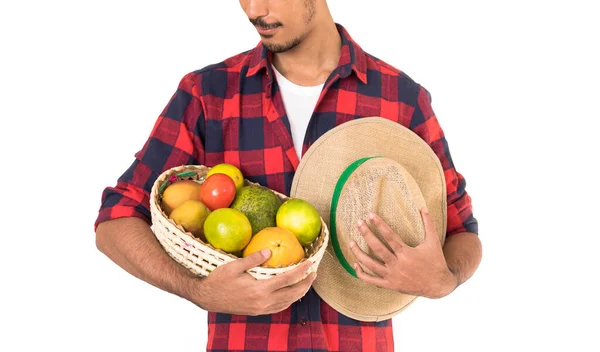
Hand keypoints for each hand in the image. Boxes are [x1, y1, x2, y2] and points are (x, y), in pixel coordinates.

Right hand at [189, 249, 316, 314]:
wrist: (206, 298)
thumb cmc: (218, 280)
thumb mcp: (233, 266)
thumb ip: (253, 259)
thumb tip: (270, 251)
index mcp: (259, 289)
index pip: (287, 279)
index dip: (301, 271)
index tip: (310, 263)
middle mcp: (263, 302)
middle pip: (292, 293)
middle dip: (306, 283)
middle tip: (314, 273)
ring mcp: (261, 309)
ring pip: (287, 302)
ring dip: (300, 292)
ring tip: (307, 282)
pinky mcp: (257, 312)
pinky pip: (279, 307)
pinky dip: (289, 300)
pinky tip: (291, 293)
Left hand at [349, 208, 457, 298]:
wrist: (438, 285)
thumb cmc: (435, 261)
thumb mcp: (433, 241)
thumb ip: (428, 224)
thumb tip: (423, 207)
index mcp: (407, 253)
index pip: (389, 236)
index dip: (379, 224)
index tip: (370, 215)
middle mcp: (398, 264)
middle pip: (377, 248)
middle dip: (366, 234)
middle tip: (358, 223)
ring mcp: (393, 276)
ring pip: (371, 265)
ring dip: (359, 253)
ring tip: (350, 242)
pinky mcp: (390, 285)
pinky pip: (372, 281)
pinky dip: (361, 273)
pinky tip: (355, 263)